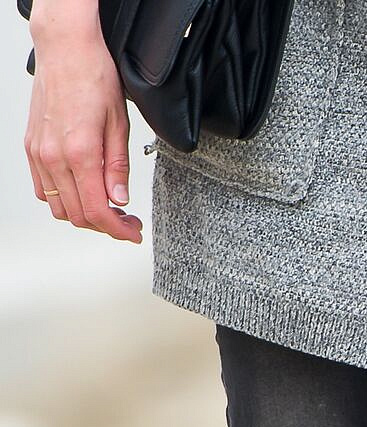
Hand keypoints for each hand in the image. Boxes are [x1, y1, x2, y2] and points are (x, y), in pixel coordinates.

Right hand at [24, 0, 142, 242]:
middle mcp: (53, 156)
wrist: (66, 52)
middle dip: (105, 225)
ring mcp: (38, 152)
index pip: (97, 210)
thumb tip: (120, 199)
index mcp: (79, 152)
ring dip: (83, 214)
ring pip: (57, 206)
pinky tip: (84, 191)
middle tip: (128, 221)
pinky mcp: (31, 147)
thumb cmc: (94, 79)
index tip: (133, 232)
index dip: (118, 230)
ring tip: (109, 207)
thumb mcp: (120, 126)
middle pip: (76, 215)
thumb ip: (118, 167)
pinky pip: (42, 188)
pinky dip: (63, 199)